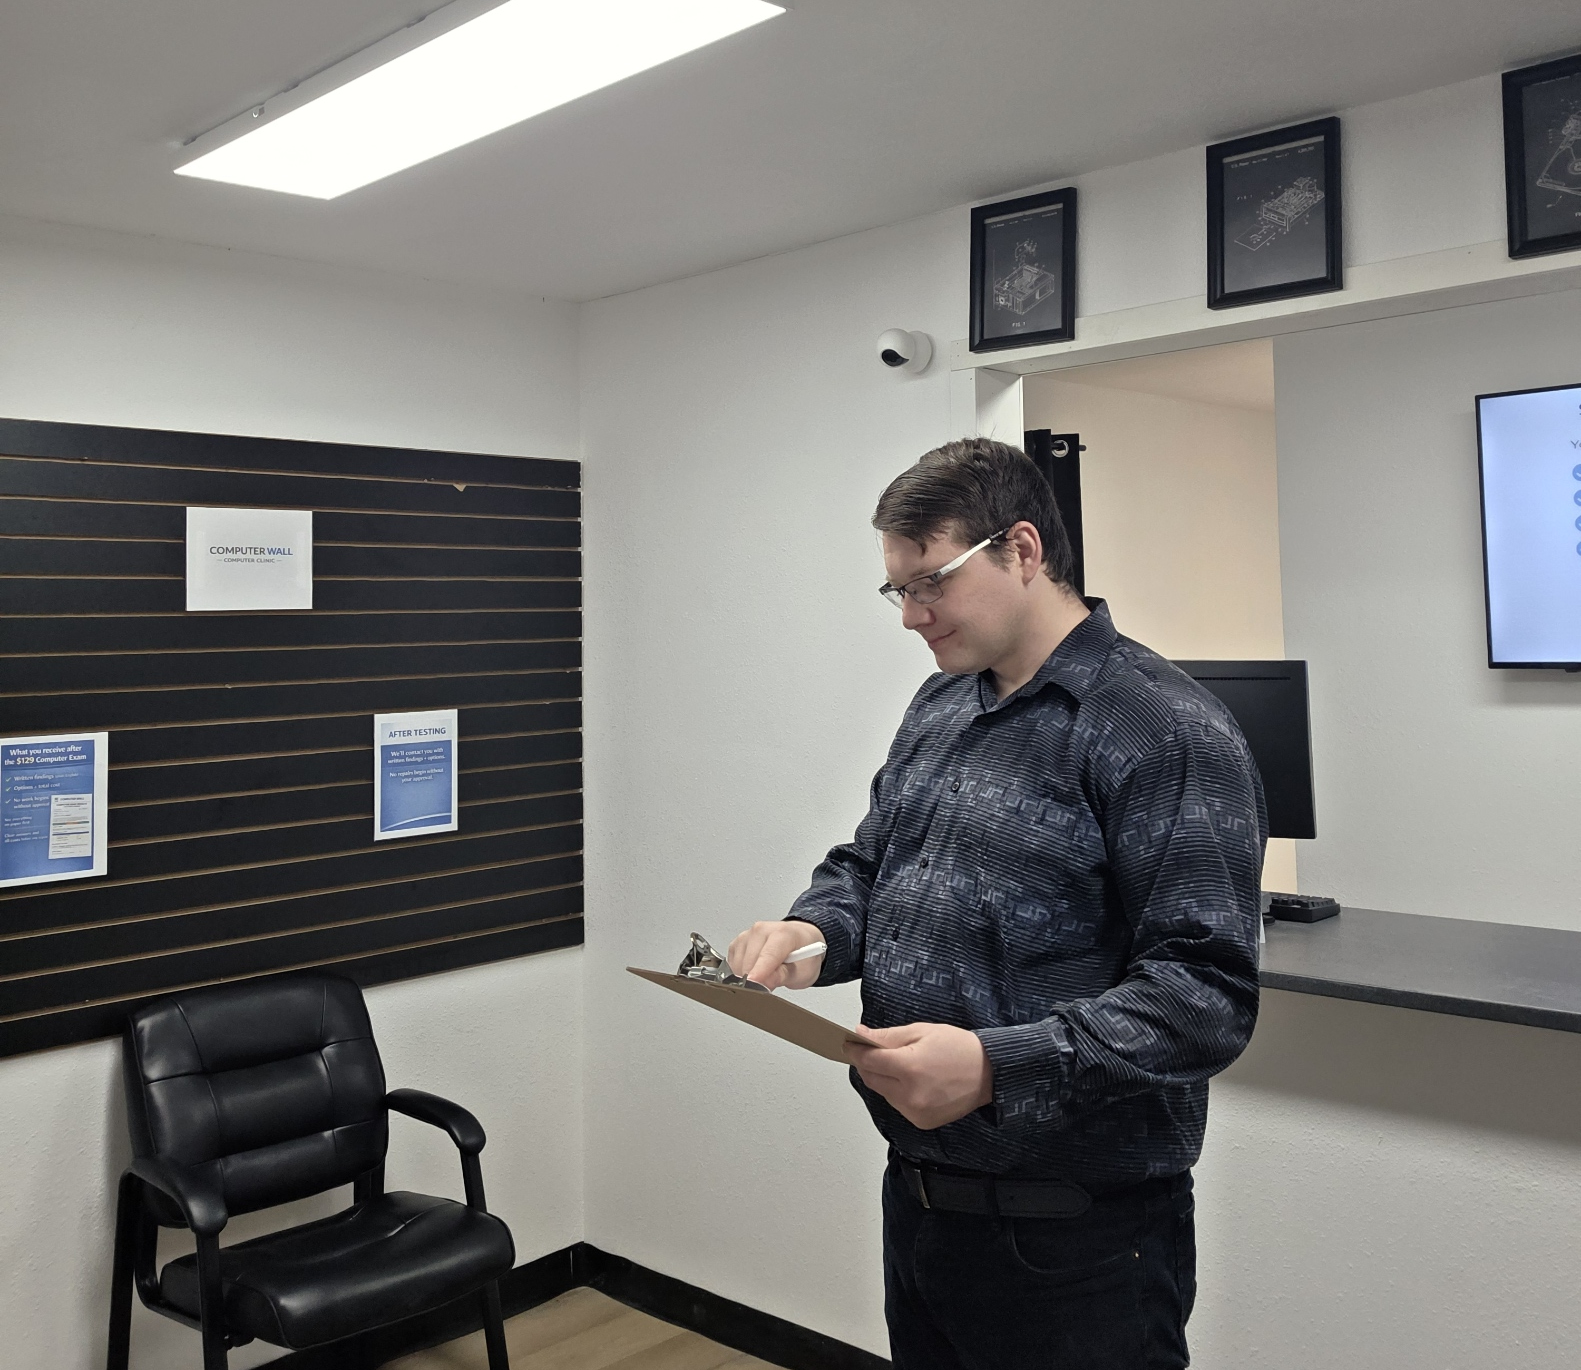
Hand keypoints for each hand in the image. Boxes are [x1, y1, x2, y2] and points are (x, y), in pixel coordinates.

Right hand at [726, 920, 825, 990]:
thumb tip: (763, 983)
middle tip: (771, 983)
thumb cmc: (803, 956)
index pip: (768, 955)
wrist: (801, 943)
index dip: (759, 973)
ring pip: (738, 965)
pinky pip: (732, 964)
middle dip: (757, 979)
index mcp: (783, 933)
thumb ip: (782, 976)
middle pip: (750, 962)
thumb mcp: (802, 971)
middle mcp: (762, 930)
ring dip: (748, 976)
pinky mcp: (737, 942)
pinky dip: (741, 972)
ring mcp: (748, 934)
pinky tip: (755, 969)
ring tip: (766, 973)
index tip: (753, 986)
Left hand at [843, 1022, 993, 1130]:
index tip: (850, 1043)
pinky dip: (898, 1093)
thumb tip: (861, 1036)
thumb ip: (888, 1037)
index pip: (869, 1061)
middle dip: (868, 1064)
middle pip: (871, 1079)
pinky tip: (914, 1081)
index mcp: (910, 1068)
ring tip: (902, 1065)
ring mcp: (916, 1111)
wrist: (990, 1073)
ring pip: (884, 1093)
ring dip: (884, 1079)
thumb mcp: (922, 1032)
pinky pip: (898, 1105)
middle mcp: (910, 1094)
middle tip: (872, 1051)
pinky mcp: (922, 1121)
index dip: (856, 1050)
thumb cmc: (959, 1048)